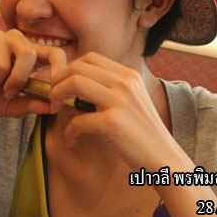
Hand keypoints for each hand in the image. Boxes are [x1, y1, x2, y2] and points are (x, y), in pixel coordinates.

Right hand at [0, 28, 66, 118]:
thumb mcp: (13, 105)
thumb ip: (32, 104)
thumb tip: (54, 107)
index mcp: (30, 54)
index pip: (54, 53)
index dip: (58, 66)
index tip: (55, 85)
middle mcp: (16, 39)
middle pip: (28, 53)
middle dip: (17, 80)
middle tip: (6, 91)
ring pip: (2, 63)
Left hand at [48, 53, 178, 170]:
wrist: (164, 159)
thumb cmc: (144, 133)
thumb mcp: (132, 100)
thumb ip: (112, 87)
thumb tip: (80, 81)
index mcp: (129, 75)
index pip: (90, 57)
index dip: (69, 68)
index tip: (61, 83)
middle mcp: (125, 83)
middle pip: (78, 66)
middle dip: (58, 80)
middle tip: (53, 96)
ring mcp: (120, 101)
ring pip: (75, 83)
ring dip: (57, 95)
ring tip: (55, 109)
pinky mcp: (114, 123)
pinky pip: (78, 120)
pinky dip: (69, 131)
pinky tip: (71, 140)